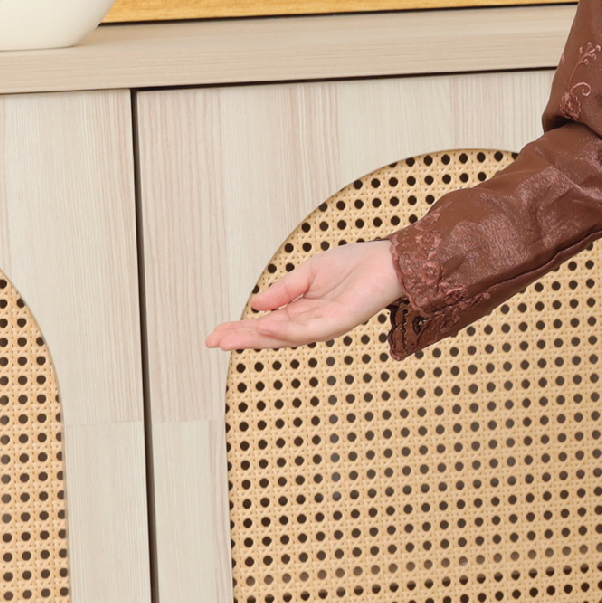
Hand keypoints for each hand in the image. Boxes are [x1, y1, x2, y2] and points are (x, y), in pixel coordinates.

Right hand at [205, 239, 404, 349]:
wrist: (387, 260)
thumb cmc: (355, 265)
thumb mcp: (310, 273)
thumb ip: (284, 290)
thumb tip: (256, 304)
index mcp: (303, 311)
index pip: (267, 324)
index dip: (241, 329)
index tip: (215, 335)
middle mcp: (313, 322)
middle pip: (272, 335)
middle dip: (242, 339)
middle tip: (213, 342)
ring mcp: (326, 325)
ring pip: (286, 337)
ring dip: (257, 337)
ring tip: (231, 338)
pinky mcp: (341, 321)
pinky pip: (310, 329)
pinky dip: (286, 330)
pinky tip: (265, 326)